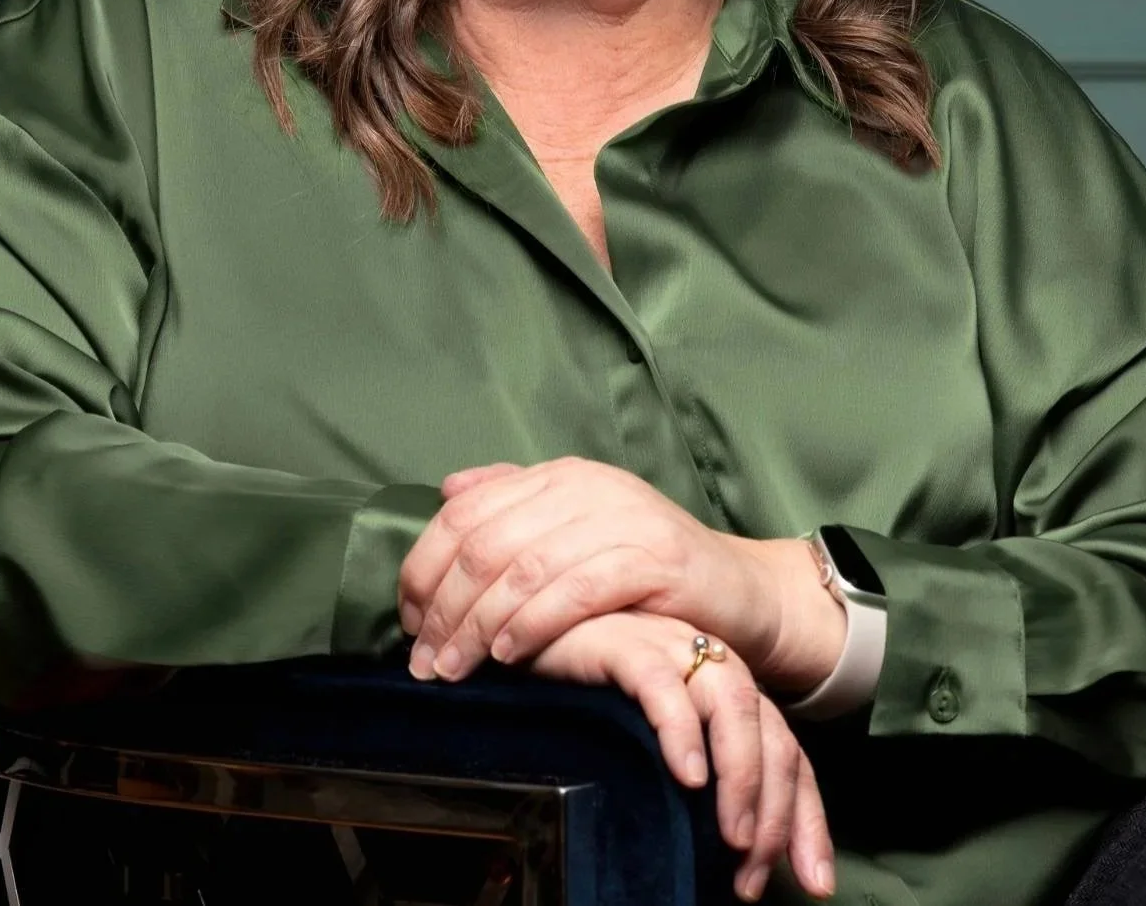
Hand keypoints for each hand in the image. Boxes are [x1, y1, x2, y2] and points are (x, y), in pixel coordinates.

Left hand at [397, 457, 844, 691]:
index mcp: (559, 476)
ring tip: (452, 670)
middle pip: (486, 540)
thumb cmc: (646, 576)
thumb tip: (449, 490)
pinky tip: (509, 654)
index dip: (425, 566)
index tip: (406, 622)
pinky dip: (533, 623)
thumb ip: (515, 505)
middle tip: (421, 660)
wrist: (739, 594)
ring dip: (477, 624)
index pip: (466, 511)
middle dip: (443, 605)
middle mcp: (586, 486)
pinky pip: (576, 589)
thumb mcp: (576, 532)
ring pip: (524, 566)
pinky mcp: (654, 557)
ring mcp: (621, 517)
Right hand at [528, 609, 834, 901]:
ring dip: (742, 776)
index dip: (805, 819)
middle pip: (771, 735)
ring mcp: (671, 646)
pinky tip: (687, 775)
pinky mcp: (625, 640)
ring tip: (733, 836)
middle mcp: (708, 664)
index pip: (786, 754)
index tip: (814, 882)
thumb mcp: (646, 746)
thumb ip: (687, 778)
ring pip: (735, 704)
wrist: (522, 634)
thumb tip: (723, 858)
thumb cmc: (582, 696)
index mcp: (722, 689)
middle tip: (754, 871)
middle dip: (776, 812)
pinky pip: (664, 684)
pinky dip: (682, 731)